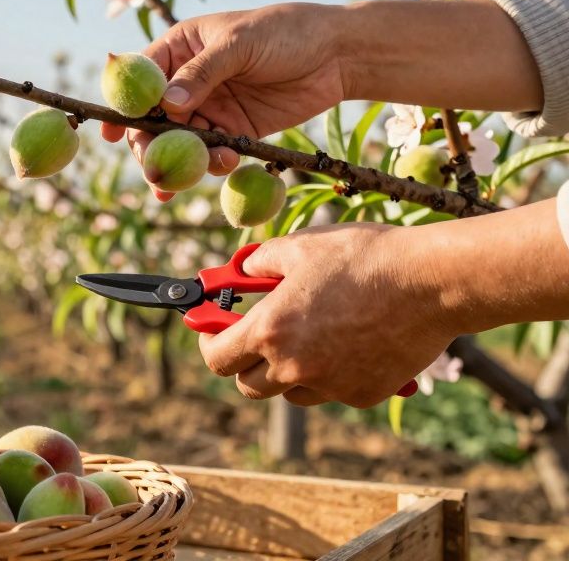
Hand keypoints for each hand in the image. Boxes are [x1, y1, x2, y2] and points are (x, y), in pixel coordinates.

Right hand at [101, 3, 349, 199]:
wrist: (338, 54)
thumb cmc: (286, 32)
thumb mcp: (239, 43)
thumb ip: (202, 74)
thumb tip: (166, 105)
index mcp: (180, 48)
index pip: (140, 79)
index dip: (123, 105)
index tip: (112, 133)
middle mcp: (188, 81)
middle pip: (153, 119)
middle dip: (151, 145)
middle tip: (156, 168)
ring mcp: (210, 107)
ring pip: (180, 142)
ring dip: (183, 160)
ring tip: (201, 167)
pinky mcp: (234, 130)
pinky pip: (212, 152)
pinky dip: (213, 164)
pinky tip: (226, 162)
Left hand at [197, 224, 455, 407]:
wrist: (431, 282)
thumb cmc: (364, 257)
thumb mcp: (301, 246)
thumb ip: (260, 261)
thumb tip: (243, 270)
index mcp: (270, 331)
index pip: (217, 359)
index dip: (210, 344)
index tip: (214, 332)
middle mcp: (295, 367)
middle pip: (249, 385)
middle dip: (246, 362)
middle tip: (259, 337)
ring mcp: (330, 386)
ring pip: (291, 393)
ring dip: (288, 371)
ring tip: (310, 335)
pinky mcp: (363, 395)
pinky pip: (333, 391)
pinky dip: (331, 373)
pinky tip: (349, 341)